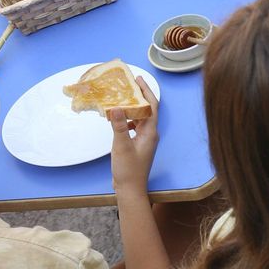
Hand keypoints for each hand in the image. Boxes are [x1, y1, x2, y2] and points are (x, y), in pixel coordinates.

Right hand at [109, 77, 159, 192]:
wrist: (130, 189)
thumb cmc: (128, 170)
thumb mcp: (121, 146)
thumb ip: (119, 126)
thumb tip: (116, 106)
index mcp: (150, 132)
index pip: (152, 106)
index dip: (146, 91)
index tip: (138, 79)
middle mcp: (150, 134)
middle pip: (147, 110)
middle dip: (138, 96)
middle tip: (127, 84)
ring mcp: (144, 140)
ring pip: (139, 118)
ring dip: (131, 107)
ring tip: (120, 98)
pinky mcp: (138, 145)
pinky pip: (134, 126)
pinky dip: (127, 119)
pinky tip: (117, 118)